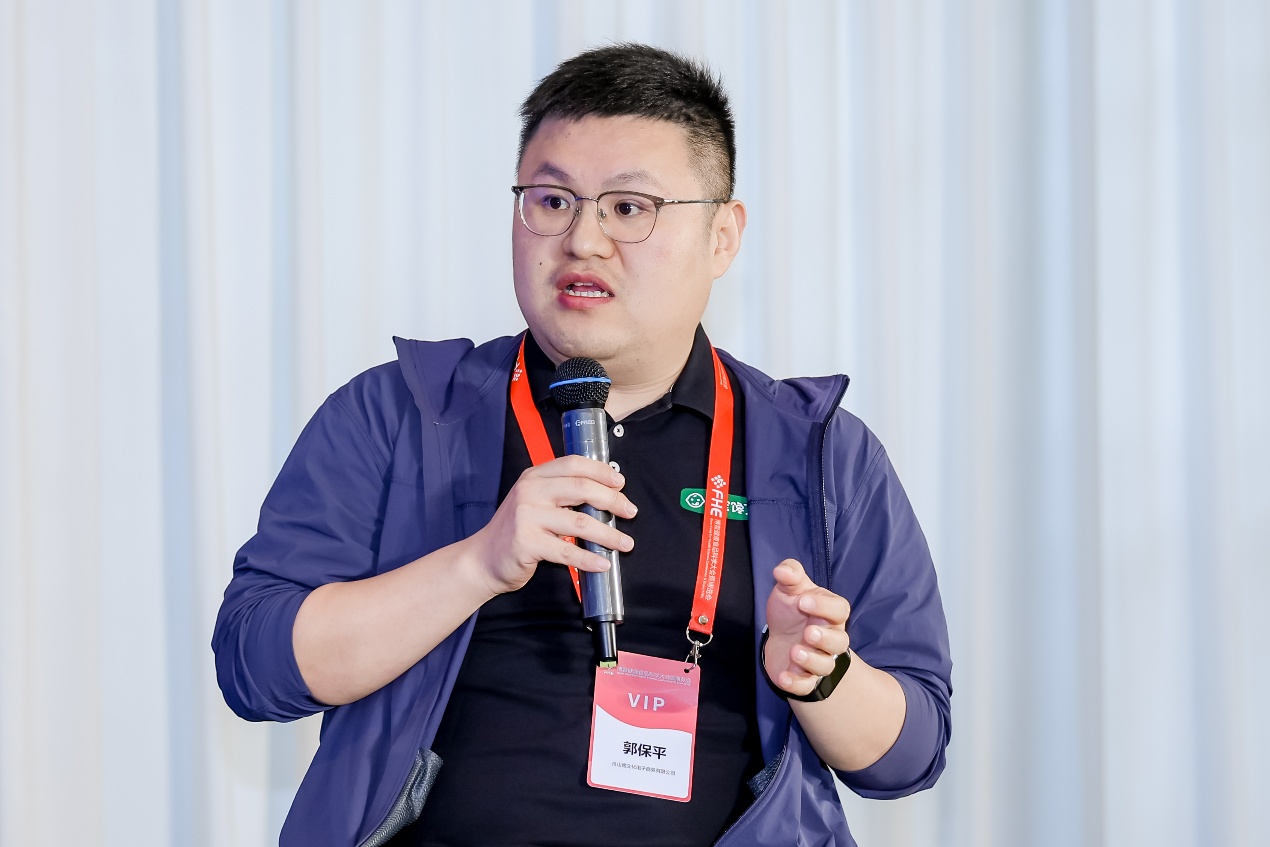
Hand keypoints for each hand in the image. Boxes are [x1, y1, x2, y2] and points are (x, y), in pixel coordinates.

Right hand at [463, 455, 637, 595]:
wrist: (483, 559)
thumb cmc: (516, 531)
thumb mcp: (534, 502)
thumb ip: (560, 494)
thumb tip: (605, 495)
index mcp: (534, 477)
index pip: (573, 464)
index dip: (601, 471)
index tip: (620, 483)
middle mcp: (530, 492)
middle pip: (581, 489)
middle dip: (612, 500)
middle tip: (629, 512)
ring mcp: (527, 516)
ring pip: (580, 522)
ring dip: (608, 535)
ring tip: (625, 543)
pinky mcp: (527, 542)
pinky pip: (566, 550)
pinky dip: (588, 559)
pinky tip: (602, 564)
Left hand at [763, 558, 851, 698]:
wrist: (781, 637)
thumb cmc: (792, 610)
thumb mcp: (790, 589)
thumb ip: (789, 574)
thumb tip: (782, 570)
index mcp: (830, 614)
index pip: (839, 610)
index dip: (824, 606)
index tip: (802, 601)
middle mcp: (830, 639)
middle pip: (839, 642)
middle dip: (824, 638)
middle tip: (807, 632)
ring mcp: (818, 660)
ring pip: (826, 666)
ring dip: (811, 660)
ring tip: (795, 651)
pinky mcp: (805, 679)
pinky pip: (806, 686)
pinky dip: (796, 683)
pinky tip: (784, 676)